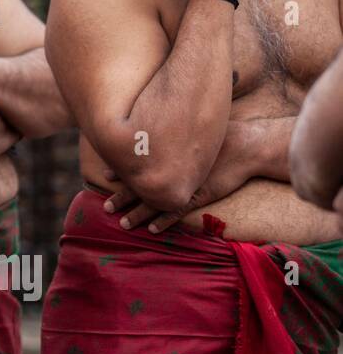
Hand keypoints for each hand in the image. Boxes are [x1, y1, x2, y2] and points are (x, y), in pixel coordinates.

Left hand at [104, 138, 249, 232]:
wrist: (248, 146)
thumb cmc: (222, 135)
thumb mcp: (193, 129)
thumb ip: (173, 132)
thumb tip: (158, 123)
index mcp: (167, 153)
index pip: (137, 163)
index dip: (121, 170)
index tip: (105, 174)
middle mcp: (172, 170)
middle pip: (140, 186)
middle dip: (121, 198)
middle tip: (106, 207)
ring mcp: (184, 185)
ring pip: (154, 204)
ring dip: (137, 215)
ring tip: (122, 223)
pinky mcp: (199, 197)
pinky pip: (176, 213)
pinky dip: (163, 222)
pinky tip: (151, 230)